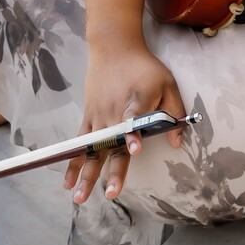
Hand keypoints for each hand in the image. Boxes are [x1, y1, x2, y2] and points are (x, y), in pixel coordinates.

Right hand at [63, 40, 185, 203]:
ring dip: (86, 173)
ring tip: (80, 198)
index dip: (134, 133)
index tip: (135, 148)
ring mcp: (100, 115)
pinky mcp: (89, 116)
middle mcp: (115, 112)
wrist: (114, 46)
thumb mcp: (167, 83)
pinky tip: (68, 182)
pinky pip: (80, 143)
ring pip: (94, 149)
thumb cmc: (144, 67)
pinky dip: (73, 161)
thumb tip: (177, 141)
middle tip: (113, 193)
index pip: (134, 118)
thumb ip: (175, 111)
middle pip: (113, 144)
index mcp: (137, 101)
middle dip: (113, 170)